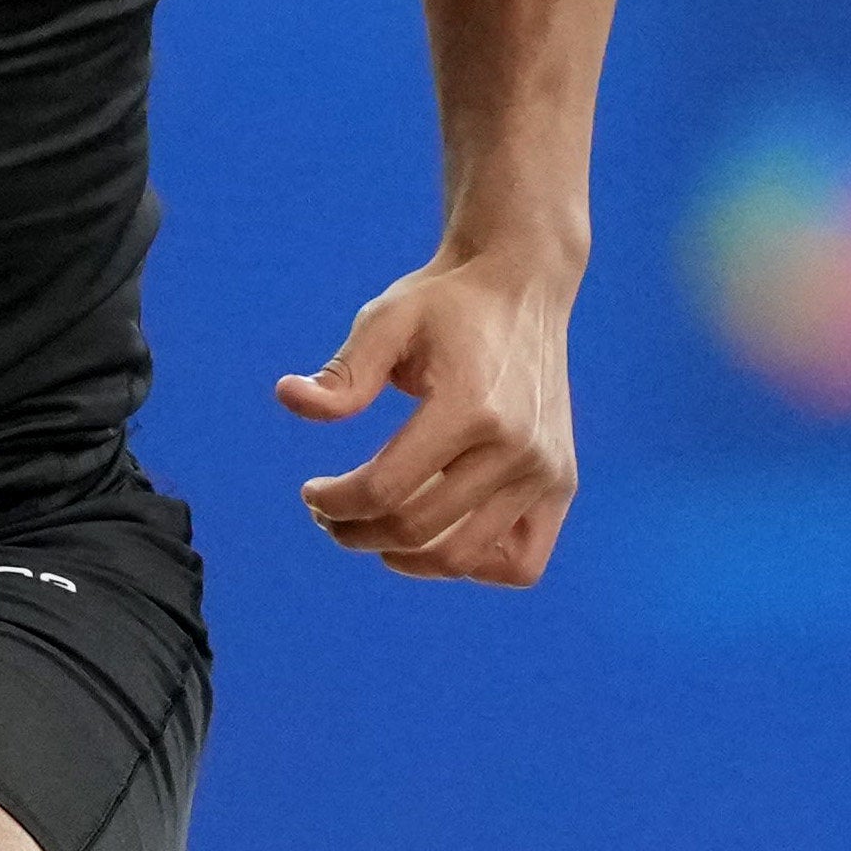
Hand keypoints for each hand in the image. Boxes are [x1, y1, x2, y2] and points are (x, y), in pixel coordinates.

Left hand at [277, 251, 579, 582]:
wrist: (522, 285)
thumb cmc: (447, 304)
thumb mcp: (387, 320)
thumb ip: (343, 372)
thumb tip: (289, 397)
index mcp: (472, 407)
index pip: (384, 489)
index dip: (334, 502)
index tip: (311, 492)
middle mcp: (519, 447)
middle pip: (416, 529)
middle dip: (356, 531)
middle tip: (330, 514)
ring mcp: (546, 471)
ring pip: (464, 557)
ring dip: (405, 557)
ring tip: (374, 530)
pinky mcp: (561, 483)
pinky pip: (521, 562)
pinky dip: (474, 565)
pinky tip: (437, 538)